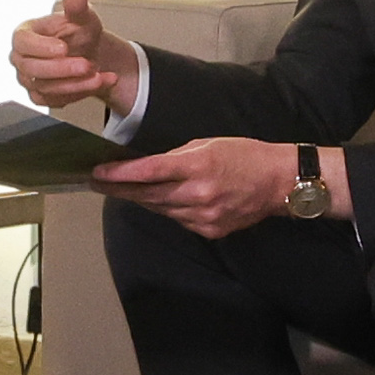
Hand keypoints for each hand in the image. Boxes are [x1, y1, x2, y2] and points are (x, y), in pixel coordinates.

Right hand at [8, 0, 140, 113]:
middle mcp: (22, 58)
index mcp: (25, 34)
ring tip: (98, 75)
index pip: (22, 42)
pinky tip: (97, 83)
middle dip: (63, 69)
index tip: (63, 48)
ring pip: (45, 88)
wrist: (90, 54)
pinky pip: (54, 101)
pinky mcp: (40, 97)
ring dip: (75, 84)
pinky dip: (78, 94)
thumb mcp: (82, 16)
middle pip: (33, 69)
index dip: (42, 47)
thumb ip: (77, 5)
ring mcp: (29, 79)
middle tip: (87, 65)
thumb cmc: (79, 33)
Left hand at [94, 136, 322, 240]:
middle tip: (97, 182)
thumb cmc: (244, 155)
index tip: (97, 172)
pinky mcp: (209, 230)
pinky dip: (166, 209)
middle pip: (147, 194)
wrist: (278, 182)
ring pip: (159, 209)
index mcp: (197, 166)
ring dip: (140, 199)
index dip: (119, 174)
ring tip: (121, 190)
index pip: (148, 171)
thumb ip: (175, 157)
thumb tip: (147, 166)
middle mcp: (197, 194)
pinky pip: (177, 219)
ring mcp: (203, 216)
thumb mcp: (208, 144)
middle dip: (119, 188)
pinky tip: (160, 200)